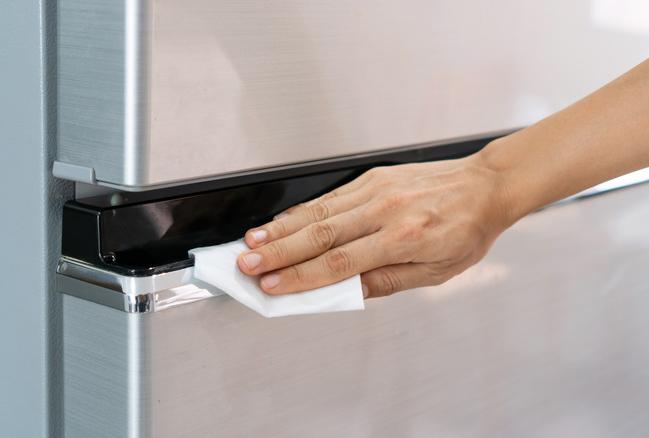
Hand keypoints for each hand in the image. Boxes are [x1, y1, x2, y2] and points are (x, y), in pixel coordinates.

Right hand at [236, 154, 514, 297]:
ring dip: (280, 229)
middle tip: (246, 265)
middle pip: (320, 234)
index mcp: (404, 238)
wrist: (485, 186)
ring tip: (251, 243)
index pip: (340, 263)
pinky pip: (330, 196)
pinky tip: (281, 221)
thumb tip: (345, 292)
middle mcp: (386, 210)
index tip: (273, 287)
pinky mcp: (372, 177)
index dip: (301, 277)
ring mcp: (376, 189)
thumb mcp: (436, 272)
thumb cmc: (466, 230)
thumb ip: (387, 281)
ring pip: (318, 211)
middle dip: (278, 252)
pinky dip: (300, 210)